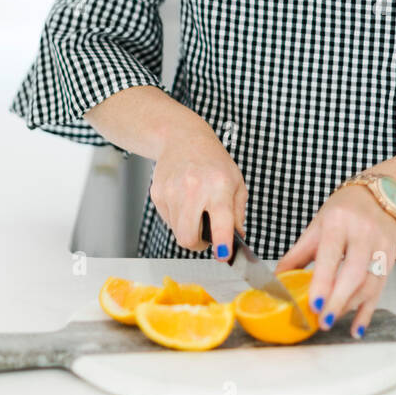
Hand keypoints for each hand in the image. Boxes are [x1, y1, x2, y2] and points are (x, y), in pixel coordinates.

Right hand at [150, 128, 246, 255]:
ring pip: (177, 232)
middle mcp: (194, 188)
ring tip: (195, 208)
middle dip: (198, 244)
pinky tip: (183, 199)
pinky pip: (167, 220)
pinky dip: (177, 217)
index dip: (222, 243)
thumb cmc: (213, 162)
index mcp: (219, 186)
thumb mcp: (236, 183)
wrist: (183, 138)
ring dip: (187, 228)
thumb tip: (236, 240)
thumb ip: (237, 214)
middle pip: (188, 237)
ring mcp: (172, 191)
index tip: (223, 255)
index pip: (221, 222)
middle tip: (205, 237)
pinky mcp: (157, 193)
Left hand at [275, 185, 395, 337]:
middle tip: (323, 320)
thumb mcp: (318, 224)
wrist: (380, 195)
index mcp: (339, 222)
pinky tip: (357, 327)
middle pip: (353, 273)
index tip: (313, 304)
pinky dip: (368, 310)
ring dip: (350, 307)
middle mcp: (363, 232)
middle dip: (338, 301)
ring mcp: (380, 245)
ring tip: (332, 320)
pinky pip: (380, 289)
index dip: (322, 282)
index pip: (330, 255)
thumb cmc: (345, 210)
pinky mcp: (391, 257)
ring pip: (369, 284)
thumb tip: (278, 279)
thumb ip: (299, 253)